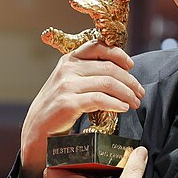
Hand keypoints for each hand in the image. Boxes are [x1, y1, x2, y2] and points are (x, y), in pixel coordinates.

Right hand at [20, 41, 144, 177]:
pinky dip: (115, 103)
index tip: (131, 66)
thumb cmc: (58, 108)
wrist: (37, 130)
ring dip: (126, 93)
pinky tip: (123, 108)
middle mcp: (67, 69)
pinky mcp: (68, 103)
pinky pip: (99, 99)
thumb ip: (89, 74)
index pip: (98, 46)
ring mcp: (66, 85)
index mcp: (69, 60)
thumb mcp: (71, 84)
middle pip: (108, 68)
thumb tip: (121, 72)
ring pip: (107, 83)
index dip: (118, 54)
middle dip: (129, 81)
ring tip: (135, 102)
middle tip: (139, 93)